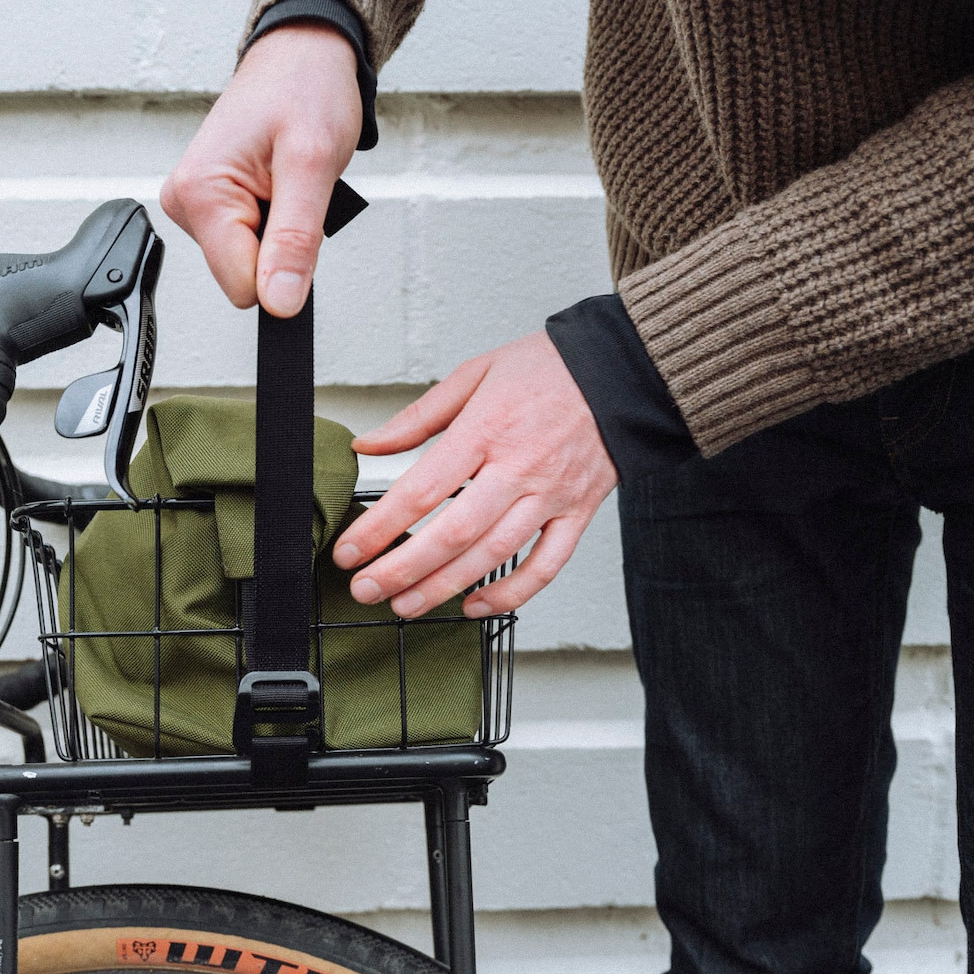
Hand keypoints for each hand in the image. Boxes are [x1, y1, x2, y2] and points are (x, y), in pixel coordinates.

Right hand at [160, 23, 360, 316]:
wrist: (302, 56)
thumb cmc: (306, 91)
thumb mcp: (312, 165)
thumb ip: (294, 242)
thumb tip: (280, 304)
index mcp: (200, 195)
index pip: (242, 287)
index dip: (283, 267)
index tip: (299, 222)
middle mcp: (185, 203)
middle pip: (243, 277)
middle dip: (280, 245)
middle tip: (293, 191)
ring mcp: (195, 205)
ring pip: (247, 263)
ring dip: (278, 230)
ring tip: (286, 180)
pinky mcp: (209, 205)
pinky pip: (246, 243)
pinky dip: (272, 220)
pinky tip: (276, 184)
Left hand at [333, 332, 618, 617]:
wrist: (624, 368)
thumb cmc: (548, 369)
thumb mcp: (474, 374)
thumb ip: (418, 417)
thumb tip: (368, 445)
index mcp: (486, 429)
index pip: (422, 490)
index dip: (380, 527)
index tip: (349, 551)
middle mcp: (519, 468)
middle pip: (453, 533)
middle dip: (402, 569)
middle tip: (366, 589)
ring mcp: (551, 495)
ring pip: (493, 555)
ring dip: (444, 587)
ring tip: (405, 605)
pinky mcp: (579, 512)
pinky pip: (547, 565)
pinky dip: (511, 593)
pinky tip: (475, 606)